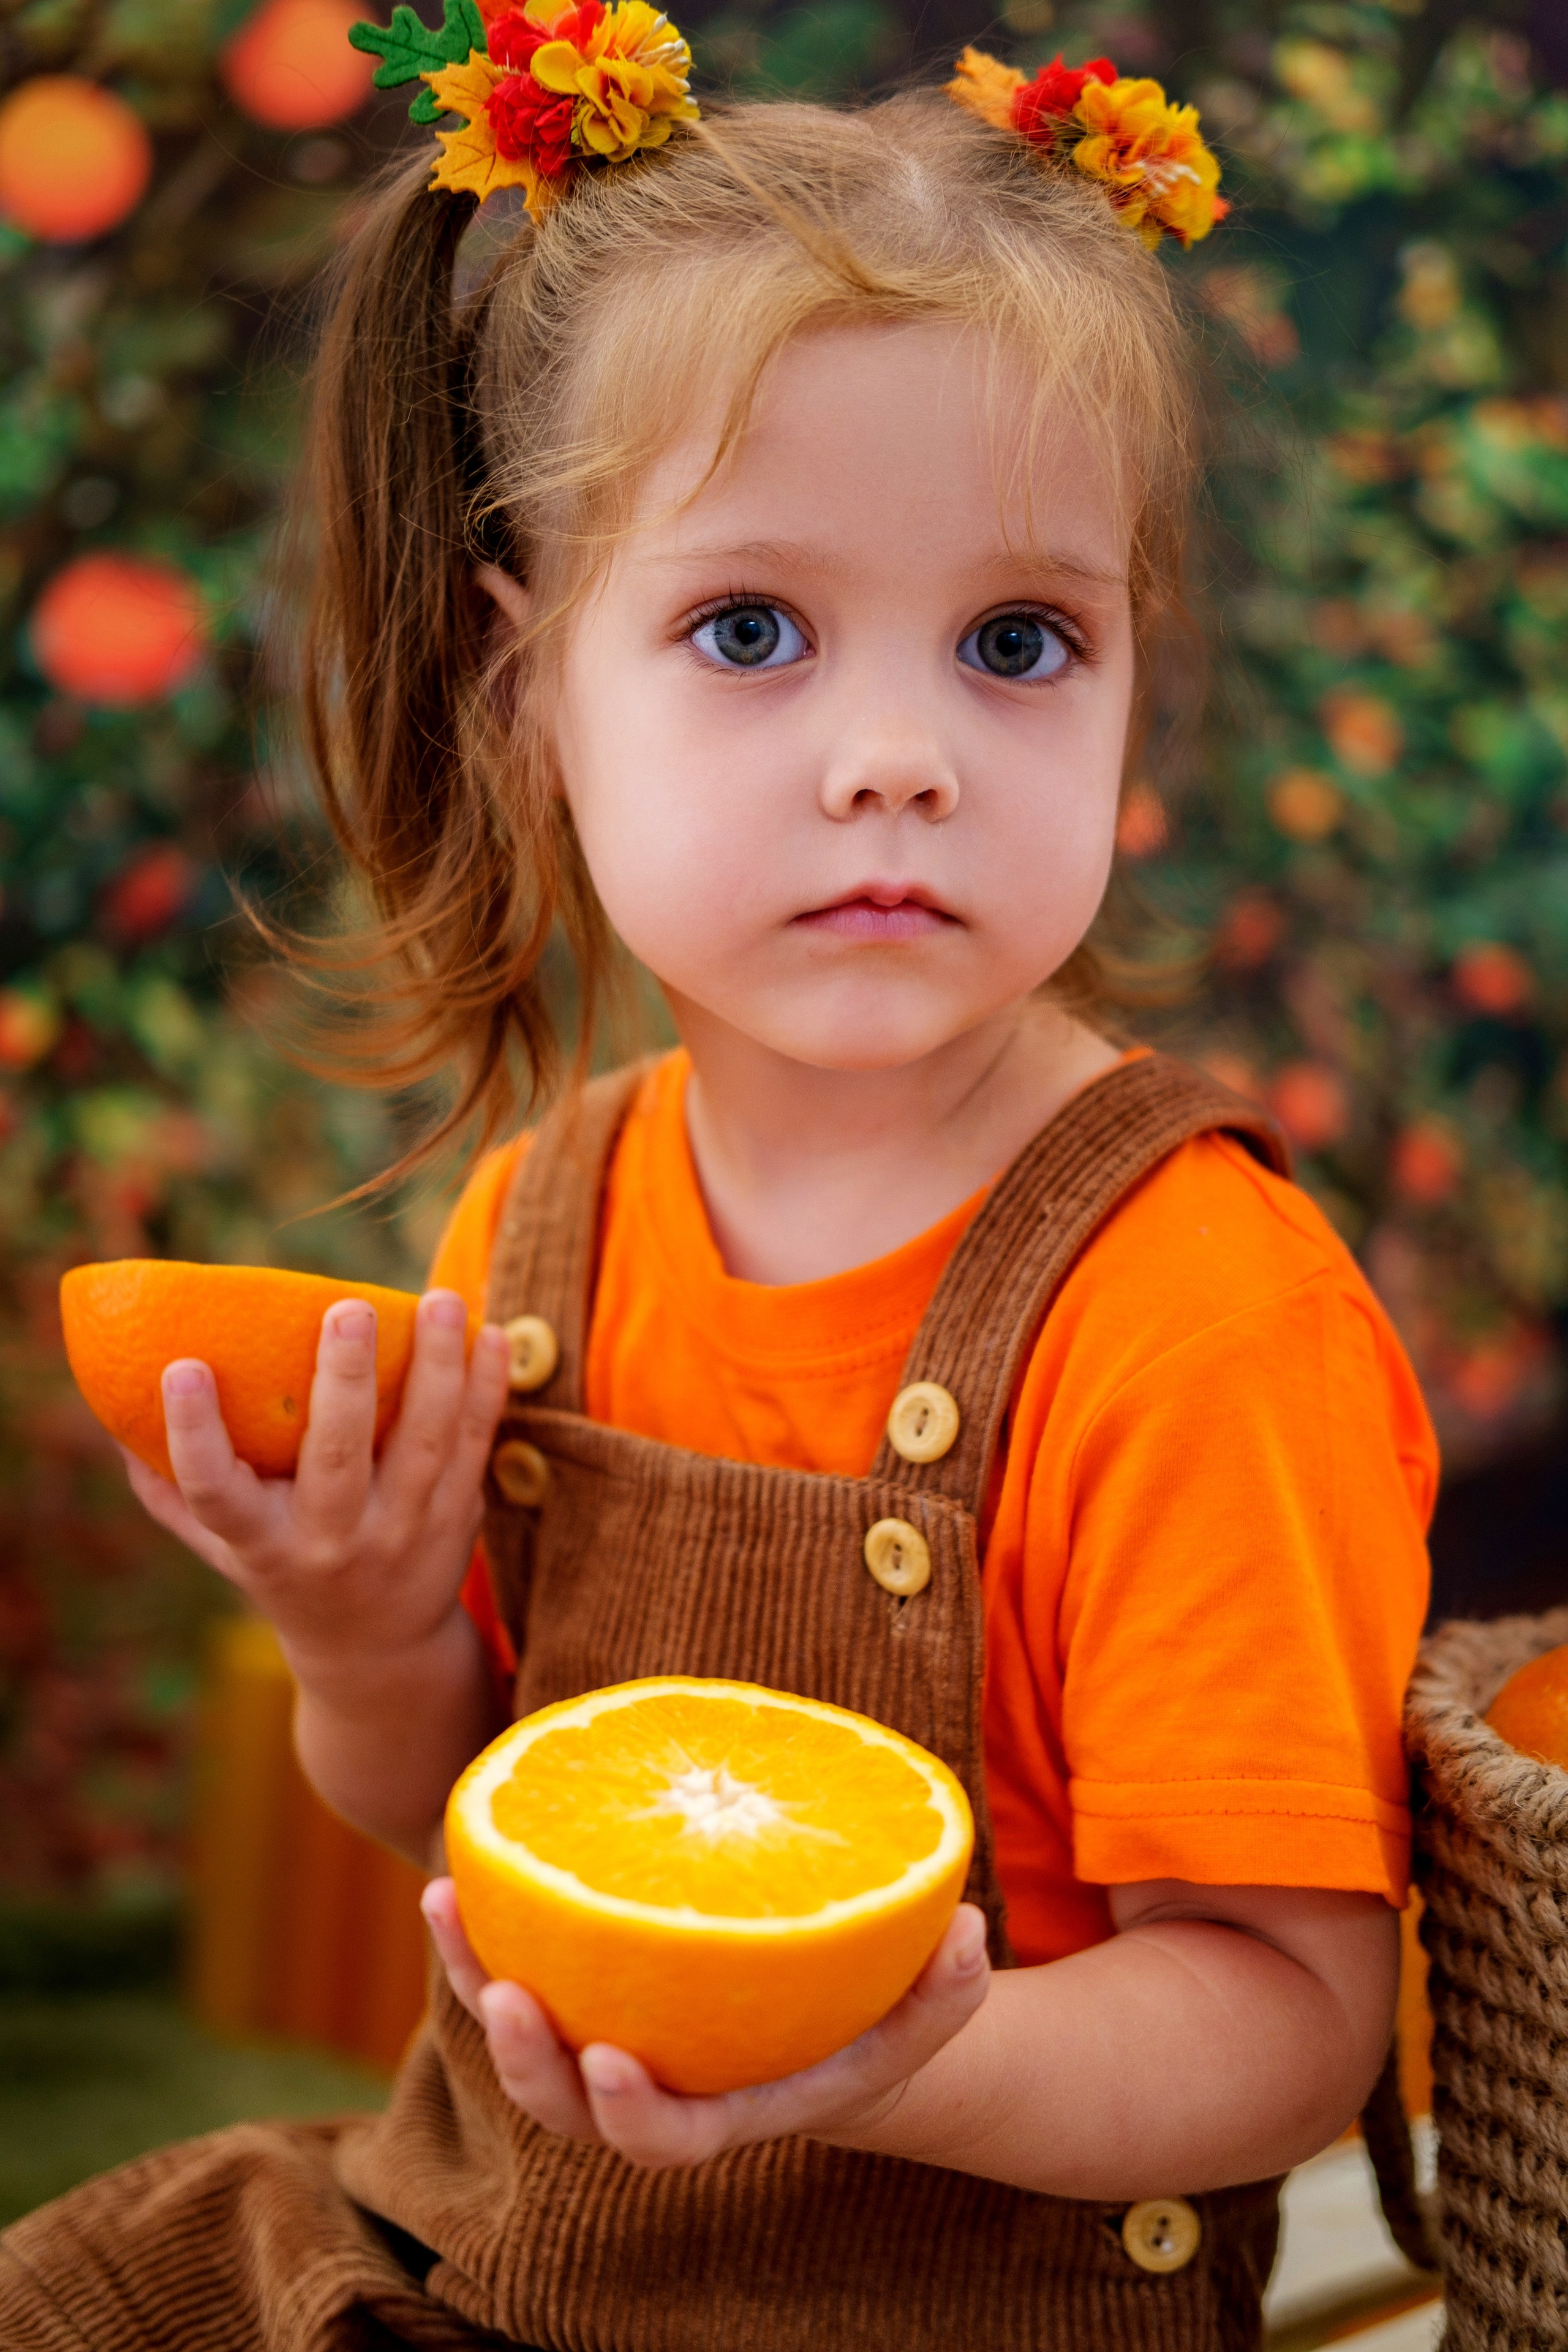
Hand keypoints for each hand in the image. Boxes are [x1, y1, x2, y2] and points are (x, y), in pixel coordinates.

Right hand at [121, 1291, 511, 1689]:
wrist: (375, 1653)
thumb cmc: (282, 1572)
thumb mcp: (220, 1548)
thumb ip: (171, 1487)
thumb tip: (113, 1410)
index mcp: (264, 1544)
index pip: (217, 1492)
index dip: (193, 1434)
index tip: (182, 1367)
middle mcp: (333, 1541)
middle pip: (338, 1459)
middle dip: (345, 1382)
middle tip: (347, 1308)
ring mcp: (403, 1531)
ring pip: (427, 1445)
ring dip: (438, 1369)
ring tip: (439, 1300)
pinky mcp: (458, 1518)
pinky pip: (476, 1446)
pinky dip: (488, 1390)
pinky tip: (493, 1335)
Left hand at [421, 1877, 991, 2169]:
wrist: (811, 2023)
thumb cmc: (866, 2020)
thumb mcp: (920, 2012)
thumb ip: (947, 1985)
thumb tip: (970, 1928)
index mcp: (725, 2111)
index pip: (670, 2139)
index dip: (634, 2114)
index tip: (610, 2067)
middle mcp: (651, 2090)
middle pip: (569, 2108)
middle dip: (530, 2062)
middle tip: (510, 2000)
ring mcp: (603, 2041)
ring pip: (523, 2038)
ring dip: (479, 1975)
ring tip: (446, 1904)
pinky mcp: (579, 1989)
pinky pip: (519, 1965)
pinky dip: (483, 1931)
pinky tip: (455, 1871)